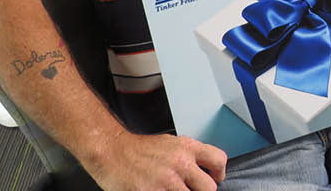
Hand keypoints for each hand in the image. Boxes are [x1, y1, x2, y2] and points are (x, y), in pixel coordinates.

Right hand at [85, 131, 227, 190]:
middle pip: (209, 188)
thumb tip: (202, 172)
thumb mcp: (170, 144)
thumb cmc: (139, 150)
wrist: (111, 151)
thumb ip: (188, 157)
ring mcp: (166, 181)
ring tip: (171, 190)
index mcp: (186, 148)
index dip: (219, 174)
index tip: (214, 179)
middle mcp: (180, 163)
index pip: (218, 160)